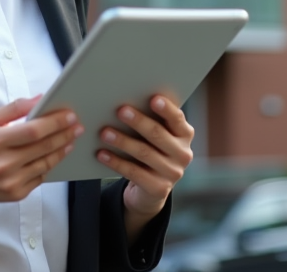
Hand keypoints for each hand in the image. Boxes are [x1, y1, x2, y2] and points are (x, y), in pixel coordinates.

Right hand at [0, 96, 82, 203]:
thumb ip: (13, 109)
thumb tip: (38, 99)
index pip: (33, 131)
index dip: (54, 123)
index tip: (69, 115)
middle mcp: (3, 165)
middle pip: (43, 148)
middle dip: (63, 134)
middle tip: (76, 126)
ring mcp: (9, 182)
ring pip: (45, 164)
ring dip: (61, 150)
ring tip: (70, 139)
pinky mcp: (14, 194)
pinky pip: (39, 178)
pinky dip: (48, 165)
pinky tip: (54, 155)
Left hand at [96, 95, 193, 231]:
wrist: (151, 189)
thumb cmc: (151, 150)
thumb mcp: (156, 137)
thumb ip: (152, 121)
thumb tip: (127, 102)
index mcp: (185, 134)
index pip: (177, 118)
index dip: (166, 109)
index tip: (153, 99)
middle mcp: (183, 154)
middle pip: (158, 134)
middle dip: (138, 121)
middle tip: (120, 110)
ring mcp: (173, 173)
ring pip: (144, 153)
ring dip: (123, 141)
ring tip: (105, 132)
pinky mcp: (159, 189)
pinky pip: (134, 172)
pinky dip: (116, 162)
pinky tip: (102, 154)